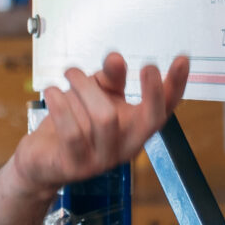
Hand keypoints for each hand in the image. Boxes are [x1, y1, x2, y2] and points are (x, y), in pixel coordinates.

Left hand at [6, 50, 190, 194]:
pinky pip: (73, 132)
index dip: (176, 85)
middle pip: (151, 121)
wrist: (41, 160)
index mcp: (135, 127)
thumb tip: (116, 58)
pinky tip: (53, 91)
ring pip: (106, 118)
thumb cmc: (74, 122)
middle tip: (147, 66)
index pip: (164, 108)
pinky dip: (62, 105)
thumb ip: (109, 78)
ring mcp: (103, 159)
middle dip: (153, 92)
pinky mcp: (76, 166)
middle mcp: (126, 146)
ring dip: (86, 87)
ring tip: (71, 73)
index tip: (183, 59)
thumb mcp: (95, 94)